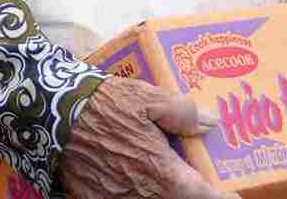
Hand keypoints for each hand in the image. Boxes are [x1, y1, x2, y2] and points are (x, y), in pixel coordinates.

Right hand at [60, 76, 232, 198]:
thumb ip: (182, 112)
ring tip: (163, 176)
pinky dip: (135, 192)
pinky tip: (136, 179)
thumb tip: (211, 122)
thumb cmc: (103, 104)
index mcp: (162, 172)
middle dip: (191, 193)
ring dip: (163, 192)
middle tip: (198, 183)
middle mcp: (143, 195)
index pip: (203, 197)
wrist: (52, 114)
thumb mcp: (147, 97)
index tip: (234, 196)